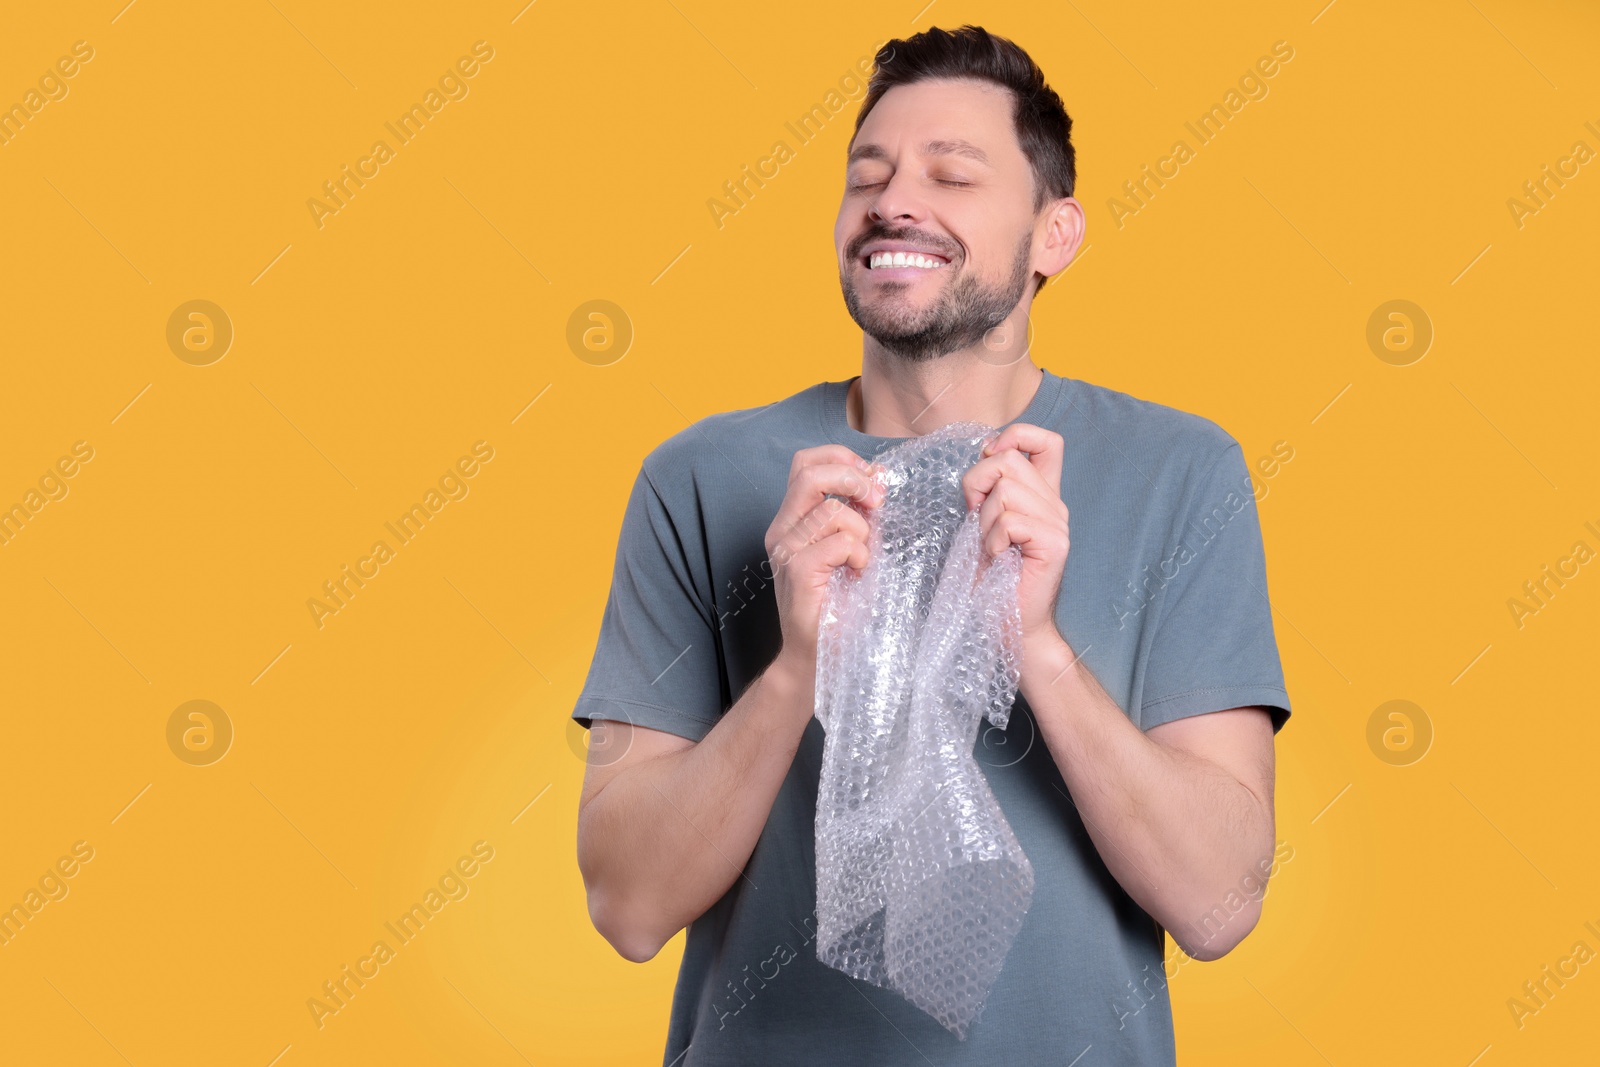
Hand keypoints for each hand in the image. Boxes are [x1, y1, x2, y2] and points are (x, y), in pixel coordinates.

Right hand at [765, 445, 885, 670]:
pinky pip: (839, 542)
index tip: (870, 477)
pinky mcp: (798, 572)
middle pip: (810, 473)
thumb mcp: (847, 547)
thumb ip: (855, 513)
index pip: (805, 462)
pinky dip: (859, 554)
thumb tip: (877, 477)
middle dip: (852, 479)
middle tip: (876, 501)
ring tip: (861, 559)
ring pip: (833, 511)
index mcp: (791, 520)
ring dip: (862, 532)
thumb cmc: (836, 605)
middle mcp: (781, 531)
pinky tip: (857, 573)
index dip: (840, 459)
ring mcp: (786, 552)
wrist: (816, 657)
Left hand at [961, 423, 1069, 648]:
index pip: (1046, 440)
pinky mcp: (1055, 544)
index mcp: (1040, 494)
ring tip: (993, 546)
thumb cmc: (992, 578)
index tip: (989, 459)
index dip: (1016, 435)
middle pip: (1010, 459)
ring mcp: (1058, 523)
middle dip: (977, 484)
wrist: (1010, 625)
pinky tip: (999, 558)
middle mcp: (1054, 504)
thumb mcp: (983, 522)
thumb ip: (988, 488)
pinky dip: (992, 540)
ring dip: (984, 521)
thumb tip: (985, 452)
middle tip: (978, 521)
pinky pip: (1010, 521)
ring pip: (1005, 491)